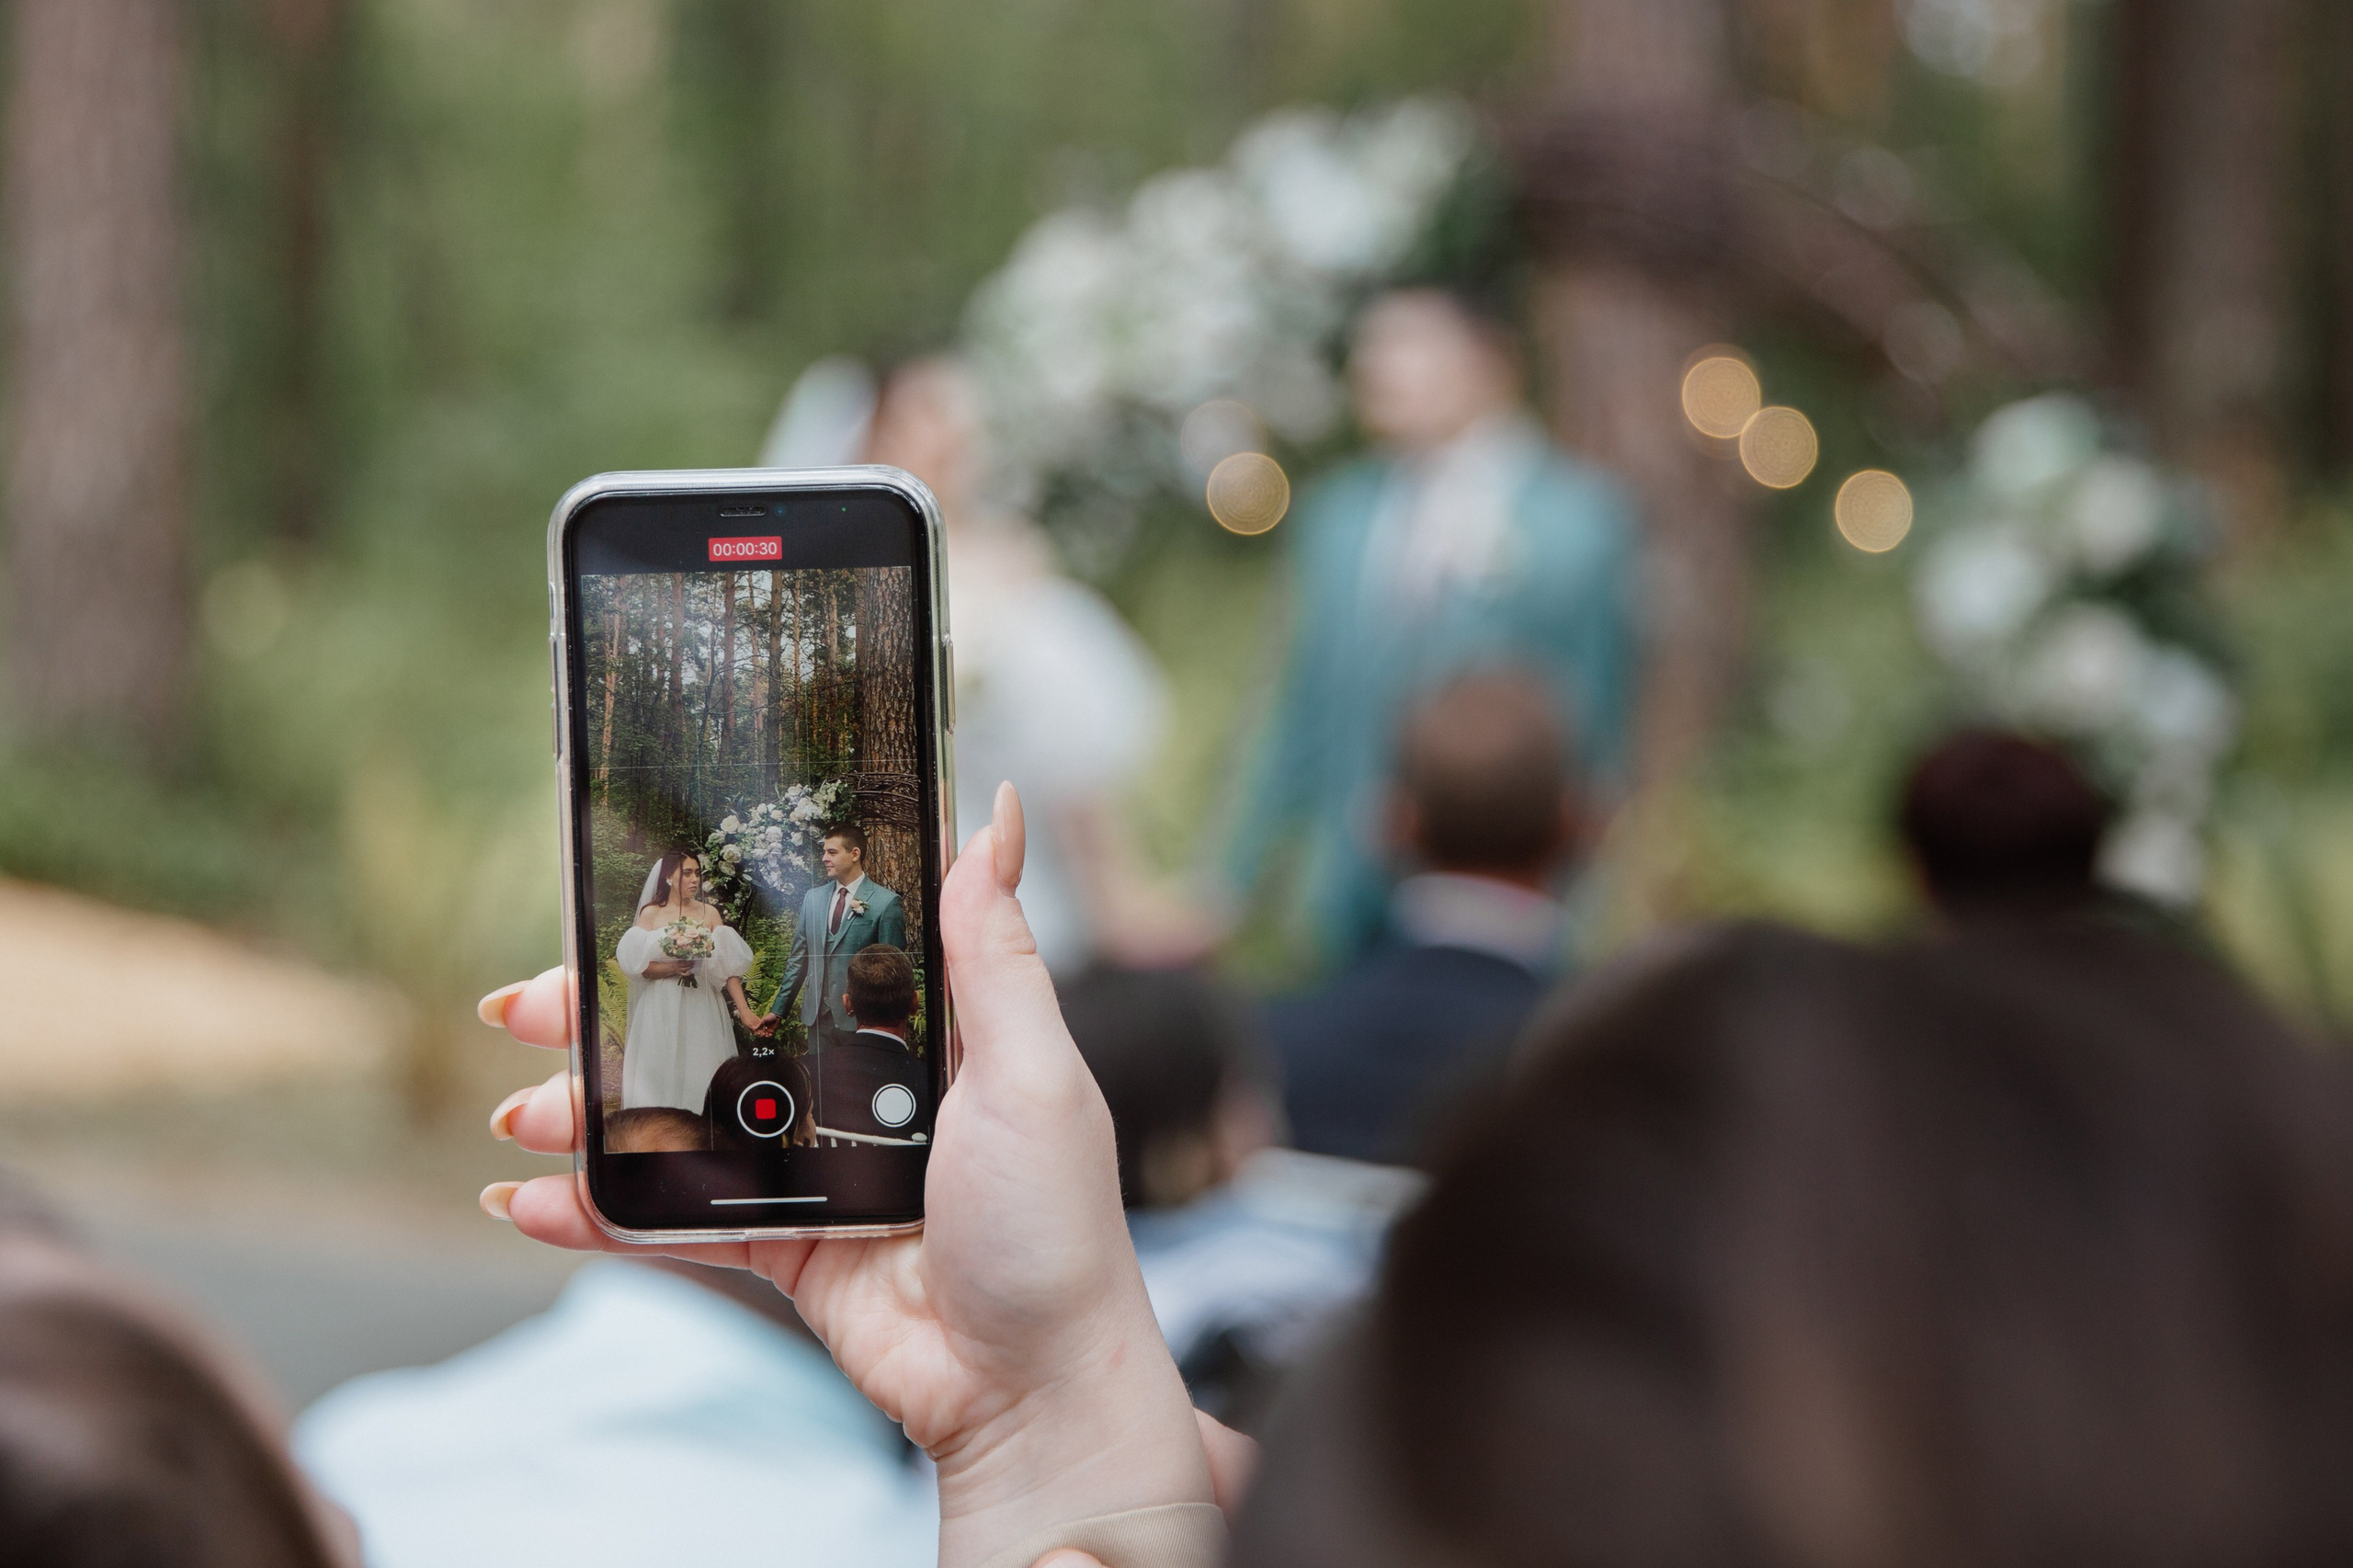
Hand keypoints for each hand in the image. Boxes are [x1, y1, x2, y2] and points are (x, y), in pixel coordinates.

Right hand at [476, 784, 1210, 1567]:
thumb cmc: (1053, 1225)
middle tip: (525, 1004)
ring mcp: (813, 1167)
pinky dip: (599, 1213)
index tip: (628, 893)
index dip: (714, 922)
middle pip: (713, 1028)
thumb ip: (995, 954)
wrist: (1031, 1388)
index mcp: (919, 1029)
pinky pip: (675, 1220)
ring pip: (677, 1118)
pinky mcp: (784, 1244)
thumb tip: (1000, 815)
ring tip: (523, 1113)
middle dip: (614, 1015)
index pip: (799, 950)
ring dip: (588, 1112)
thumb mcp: (1033, 1072)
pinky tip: (530, 1202)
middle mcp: (857, 1086)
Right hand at [751, 1014, 779, 1036]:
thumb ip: (759, 1024)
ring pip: (766, 1034)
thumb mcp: (763, 1020)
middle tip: (764, 1034)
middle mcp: (765, 1027)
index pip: (759, 1030)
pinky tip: (770, 1034)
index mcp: (762, 1025)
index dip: (759, 1032)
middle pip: (762, 1033)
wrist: (777, 1016)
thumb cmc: (769, 1016)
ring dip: (766, 1035)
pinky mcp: (772, 1030)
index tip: (759, 1033)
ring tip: (767, 1035)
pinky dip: (770, 1035)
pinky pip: (770, 1034)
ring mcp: (769, 1029)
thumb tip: (754, 1028)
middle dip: (762, 1034)